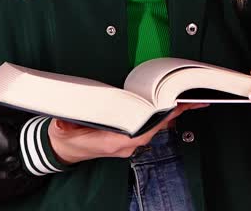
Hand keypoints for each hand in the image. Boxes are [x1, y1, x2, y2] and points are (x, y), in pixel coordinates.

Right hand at [47, 102, 208, 164]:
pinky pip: (148, 128)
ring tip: (186, 101)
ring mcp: (127, 143)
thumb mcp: (61, 130)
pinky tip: (170, 108)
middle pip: (153, 129)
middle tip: (189, 101)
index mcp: (112, 143)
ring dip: (168, 116)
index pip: (141, 133)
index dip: (157, 121)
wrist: (63, 150)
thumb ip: (64, 125)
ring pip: (153, 129)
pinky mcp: (127, 138)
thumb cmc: (65, 139)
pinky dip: (160, 117)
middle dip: (171, 115)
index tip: (170, 109)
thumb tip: (63, 121)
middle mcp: (124, 145)